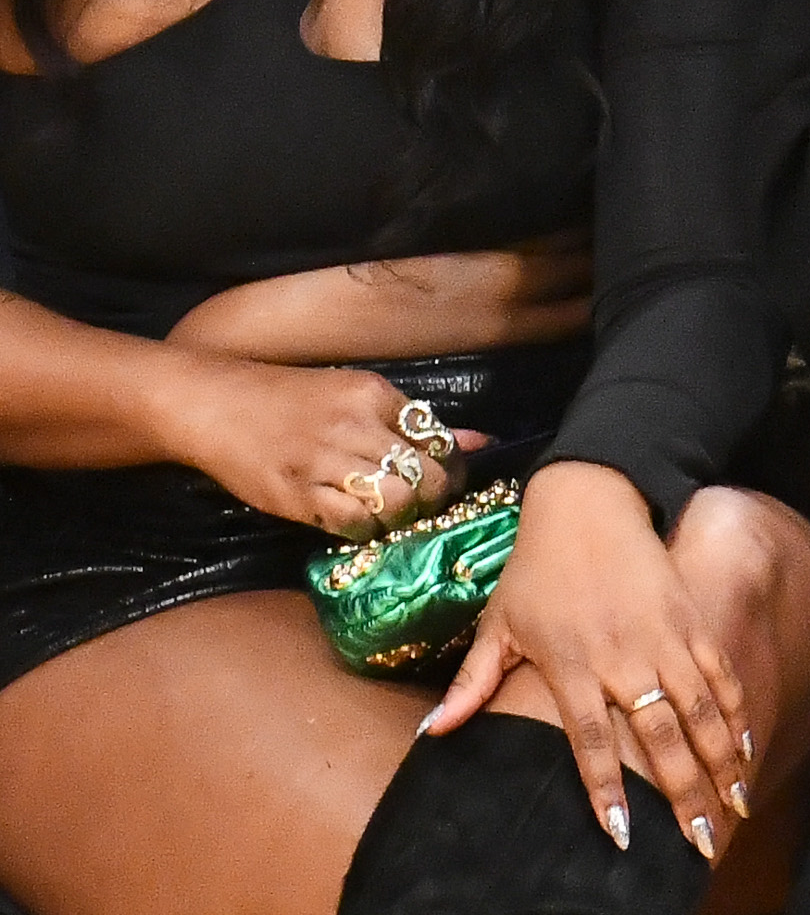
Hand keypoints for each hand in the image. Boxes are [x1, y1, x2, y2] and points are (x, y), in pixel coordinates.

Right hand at [160, 353, 485, 537]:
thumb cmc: (289, 399)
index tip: (445, 479)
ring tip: (394, 515)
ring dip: (403, 517)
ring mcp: (323, 461)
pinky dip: (366, 529)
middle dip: (436, 497)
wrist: (215, 405)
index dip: (450, 466)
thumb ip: (416, 421)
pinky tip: (361, 522)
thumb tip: (482, 441)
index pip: (438, 439)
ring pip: (396, 502)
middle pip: (426, 475)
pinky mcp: (295, 494)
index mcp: (374, 394)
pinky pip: (352, 523)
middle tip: (425, 504)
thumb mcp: (356, 393)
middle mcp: (354, 425)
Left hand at [428, 461, 752, 862]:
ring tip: (735, 805)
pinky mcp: (691, 617)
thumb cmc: (536, 568)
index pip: (589, 741)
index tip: (623, 835)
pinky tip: (745, 745)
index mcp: (570, 665)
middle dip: (683, 792)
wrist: (589, 500)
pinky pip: (720, 672)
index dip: (607, 789)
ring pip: (699, 709)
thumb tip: (433, 734)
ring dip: (719, 760)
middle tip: (701, 840)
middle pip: (659, 736)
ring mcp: (663, 637)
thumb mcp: (498, 624)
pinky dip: (735, 710)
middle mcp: (621, 656)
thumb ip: (473, 682)